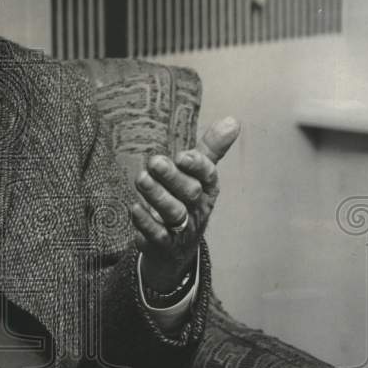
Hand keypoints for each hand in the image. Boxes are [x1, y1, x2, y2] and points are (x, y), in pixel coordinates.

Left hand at [129, 117, 240, 291]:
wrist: (178, 247)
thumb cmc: (187, 200)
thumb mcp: (200, 175)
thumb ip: (211, 148)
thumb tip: (232, 120)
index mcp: (208, 189)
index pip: (208, 176)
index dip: (197, 166)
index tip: (182, 156)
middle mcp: (198, 208)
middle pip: (190, 193)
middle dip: (172, 177)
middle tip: (154, 162)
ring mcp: (182, 228)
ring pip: (173, 213)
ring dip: (157, 196)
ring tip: (141, 179)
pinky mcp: (163, 243)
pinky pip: (157, 235)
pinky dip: (146, 222)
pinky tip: (135, 208)